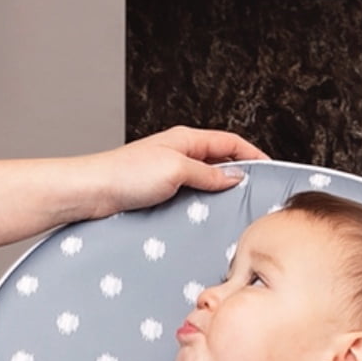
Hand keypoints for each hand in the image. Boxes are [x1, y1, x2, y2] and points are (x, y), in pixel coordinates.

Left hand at [88, 126, 265, 215]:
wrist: (91, 193)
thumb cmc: (126, 174)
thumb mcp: (175, 169)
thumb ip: (207, 173)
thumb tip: (234, 177)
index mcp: (187, 140)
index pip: (230, 142)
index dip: (252, 155)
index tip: (270, 171)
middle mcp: (179, 154)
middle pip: (219, 162)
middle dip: (238, 176)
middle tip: (255, 196)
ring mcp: (168, 174)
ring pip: (204, 182)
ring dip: (218, 194)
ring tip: (234, 211)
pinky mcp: (157, 193)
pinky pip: (188, 197)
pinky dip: (200, 206)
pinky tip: (205, 220)